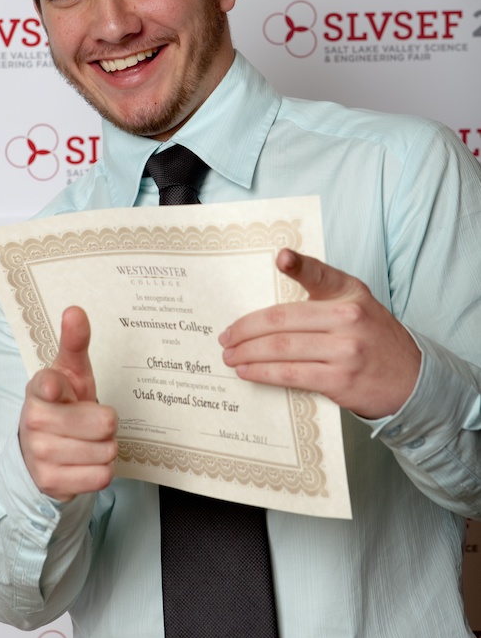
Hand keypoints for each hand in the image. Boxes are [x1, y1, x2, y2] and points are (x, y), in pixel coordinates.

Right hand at [19, 306, 117, 500]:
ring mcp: (40, 453)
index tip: (57, 389)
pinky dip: (100, 470)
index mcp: (39, 388)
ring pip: (106, 451)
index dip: (56, 388)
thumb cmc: (64, 404)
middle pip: (104, 422)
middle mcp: (34, 420)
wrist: (43, 449)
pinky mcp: (50, 482)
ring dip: (105, 447)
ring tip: (88, 440)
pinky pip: (102, 477)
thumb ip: (75, 341)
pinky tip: (84, 461)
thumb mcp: (72, 371)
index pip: (47, 385)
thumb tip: (74, 310)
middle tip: (90, 420)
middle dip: (106, 422)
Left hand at [219, 250, 420, 418]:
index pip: (320, 274)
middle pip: (282, 319)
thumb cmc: (372, 338)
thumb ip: (321, 294)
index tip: (281, 258)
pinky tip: (248, 371)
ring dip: (248, 353)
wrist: (411, 380)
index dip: (299, 264)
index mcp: (349, 293)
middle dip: (246, 329)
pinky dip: (263, 373)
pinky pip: (290, 374)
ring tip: (230, 356)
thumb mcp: (356, 304)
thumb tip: (272, 297)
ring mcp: (345, 350)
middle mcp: (349, 317)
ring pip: (281, 348)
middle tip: (226, 337)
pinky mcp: (339, 380)